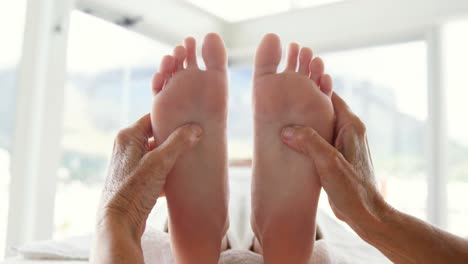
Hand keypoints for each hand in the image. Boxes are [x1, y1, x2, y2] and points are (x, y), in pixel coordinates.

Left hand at [92, 114, 201, 263]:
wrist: (118, 223)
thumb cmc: (134, 190)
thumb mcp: (160, 162)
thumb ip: (178, 142)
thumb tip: (195, 129)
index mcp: (128, 136)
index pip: (152, 118)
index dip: (170, 118)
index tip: (188, 121)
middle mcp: (125, 147)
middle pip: (154, 136)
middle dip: (173, 140)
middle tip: (193, 139)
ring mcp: (127, 165)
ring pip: (155, 154)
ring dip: (170, 158)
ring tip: (189, 159)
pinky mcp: (132, 181)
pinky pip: (153, 170)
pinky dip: (165, 173)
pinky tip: (178, 179)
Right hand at [280, 92, 388, 231]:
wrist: (366, 215)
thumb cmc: (353, 189)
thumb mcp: (329, 163)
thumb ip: (309, 142)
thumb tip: (287, 130)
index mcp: (351, 126)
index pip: (331, 97)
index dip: (313, 91)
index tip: (293, 89)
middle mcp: (349, 132)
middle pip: (324, 110)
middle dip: (304, 108)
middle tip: (283, 107)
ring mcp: (343, 145)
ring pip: (320, 127)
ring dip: (304, 126)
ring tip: (283, 124)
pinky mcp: (337, 158)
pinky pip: (319, 142)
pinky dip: (306, 141)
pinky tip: (291, 145)